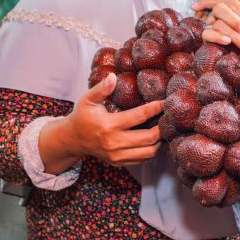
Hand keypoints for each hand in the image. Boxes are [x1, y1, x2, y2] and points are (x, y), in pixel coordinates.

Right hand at [43, 74, 163, 168]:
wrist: (72, 139)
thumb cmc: (82, 117)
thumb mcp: (87, 100)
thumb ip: (101, 89)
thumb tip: (113, 76)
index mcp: (109, 125)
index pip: (139, 116)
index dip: (155, 109)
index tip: (164, 103)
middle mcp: (115, 143)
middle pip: (149, 138)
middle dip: (161, 127)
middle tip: (166, 118)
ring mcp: (117, 155)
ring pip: (149, 152)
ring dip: (159, 141)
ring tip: (161, 129)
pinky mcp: (118, 162)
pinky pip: (142, 160)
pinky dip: (151, 150)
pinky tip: (152, 140)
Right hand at [199, 0, 239, 50]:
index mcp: (231, 10)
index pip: (232, 3)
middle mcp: (219, 15)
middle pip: (219, 8)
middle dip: (233, 19)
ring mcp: (211, 25)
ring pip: (217, 24)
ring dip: (232, 34)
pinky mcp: (206, 37)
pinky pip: (207, 34)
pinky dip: (218, 37)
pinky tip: (227, 41)